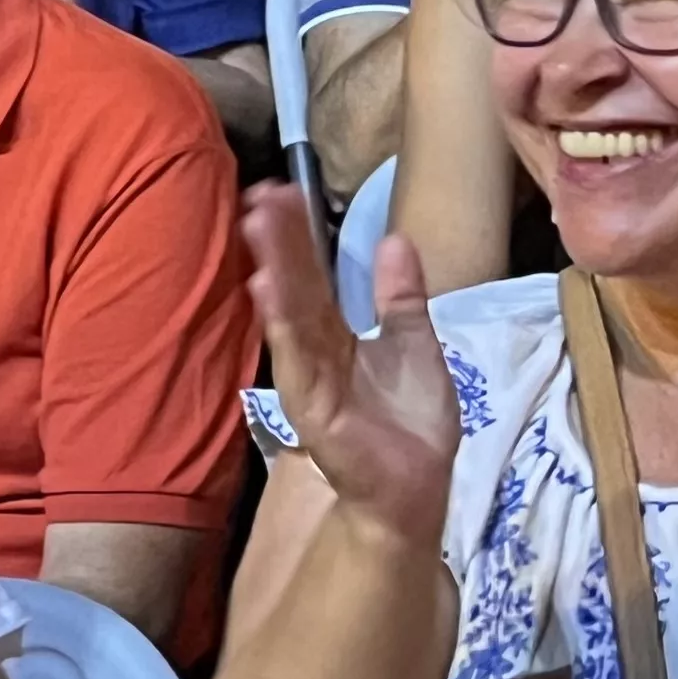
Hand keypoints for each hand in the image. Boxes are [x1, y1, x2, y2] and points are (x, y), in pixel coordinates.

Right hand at [241, 181, 460, 546]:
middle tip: (264, 191)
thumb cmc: (411, 425)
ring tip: (260, 221)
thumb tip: (394, 239)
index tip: (284, 189)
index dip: (299, 237)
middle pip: (296, 287)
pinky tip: (267, 287)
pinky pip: (295, 357)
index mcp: (335, 336)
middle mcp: (314, 351)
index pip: (313, 277)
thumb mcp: (414, 346)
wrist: (418, 489)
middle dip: (281, 240)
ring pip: (291, 313)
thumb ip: (401, 298)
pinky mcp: (311, 405)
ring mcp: (309, 376)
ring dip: (274, 267)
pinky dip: (281, 321)